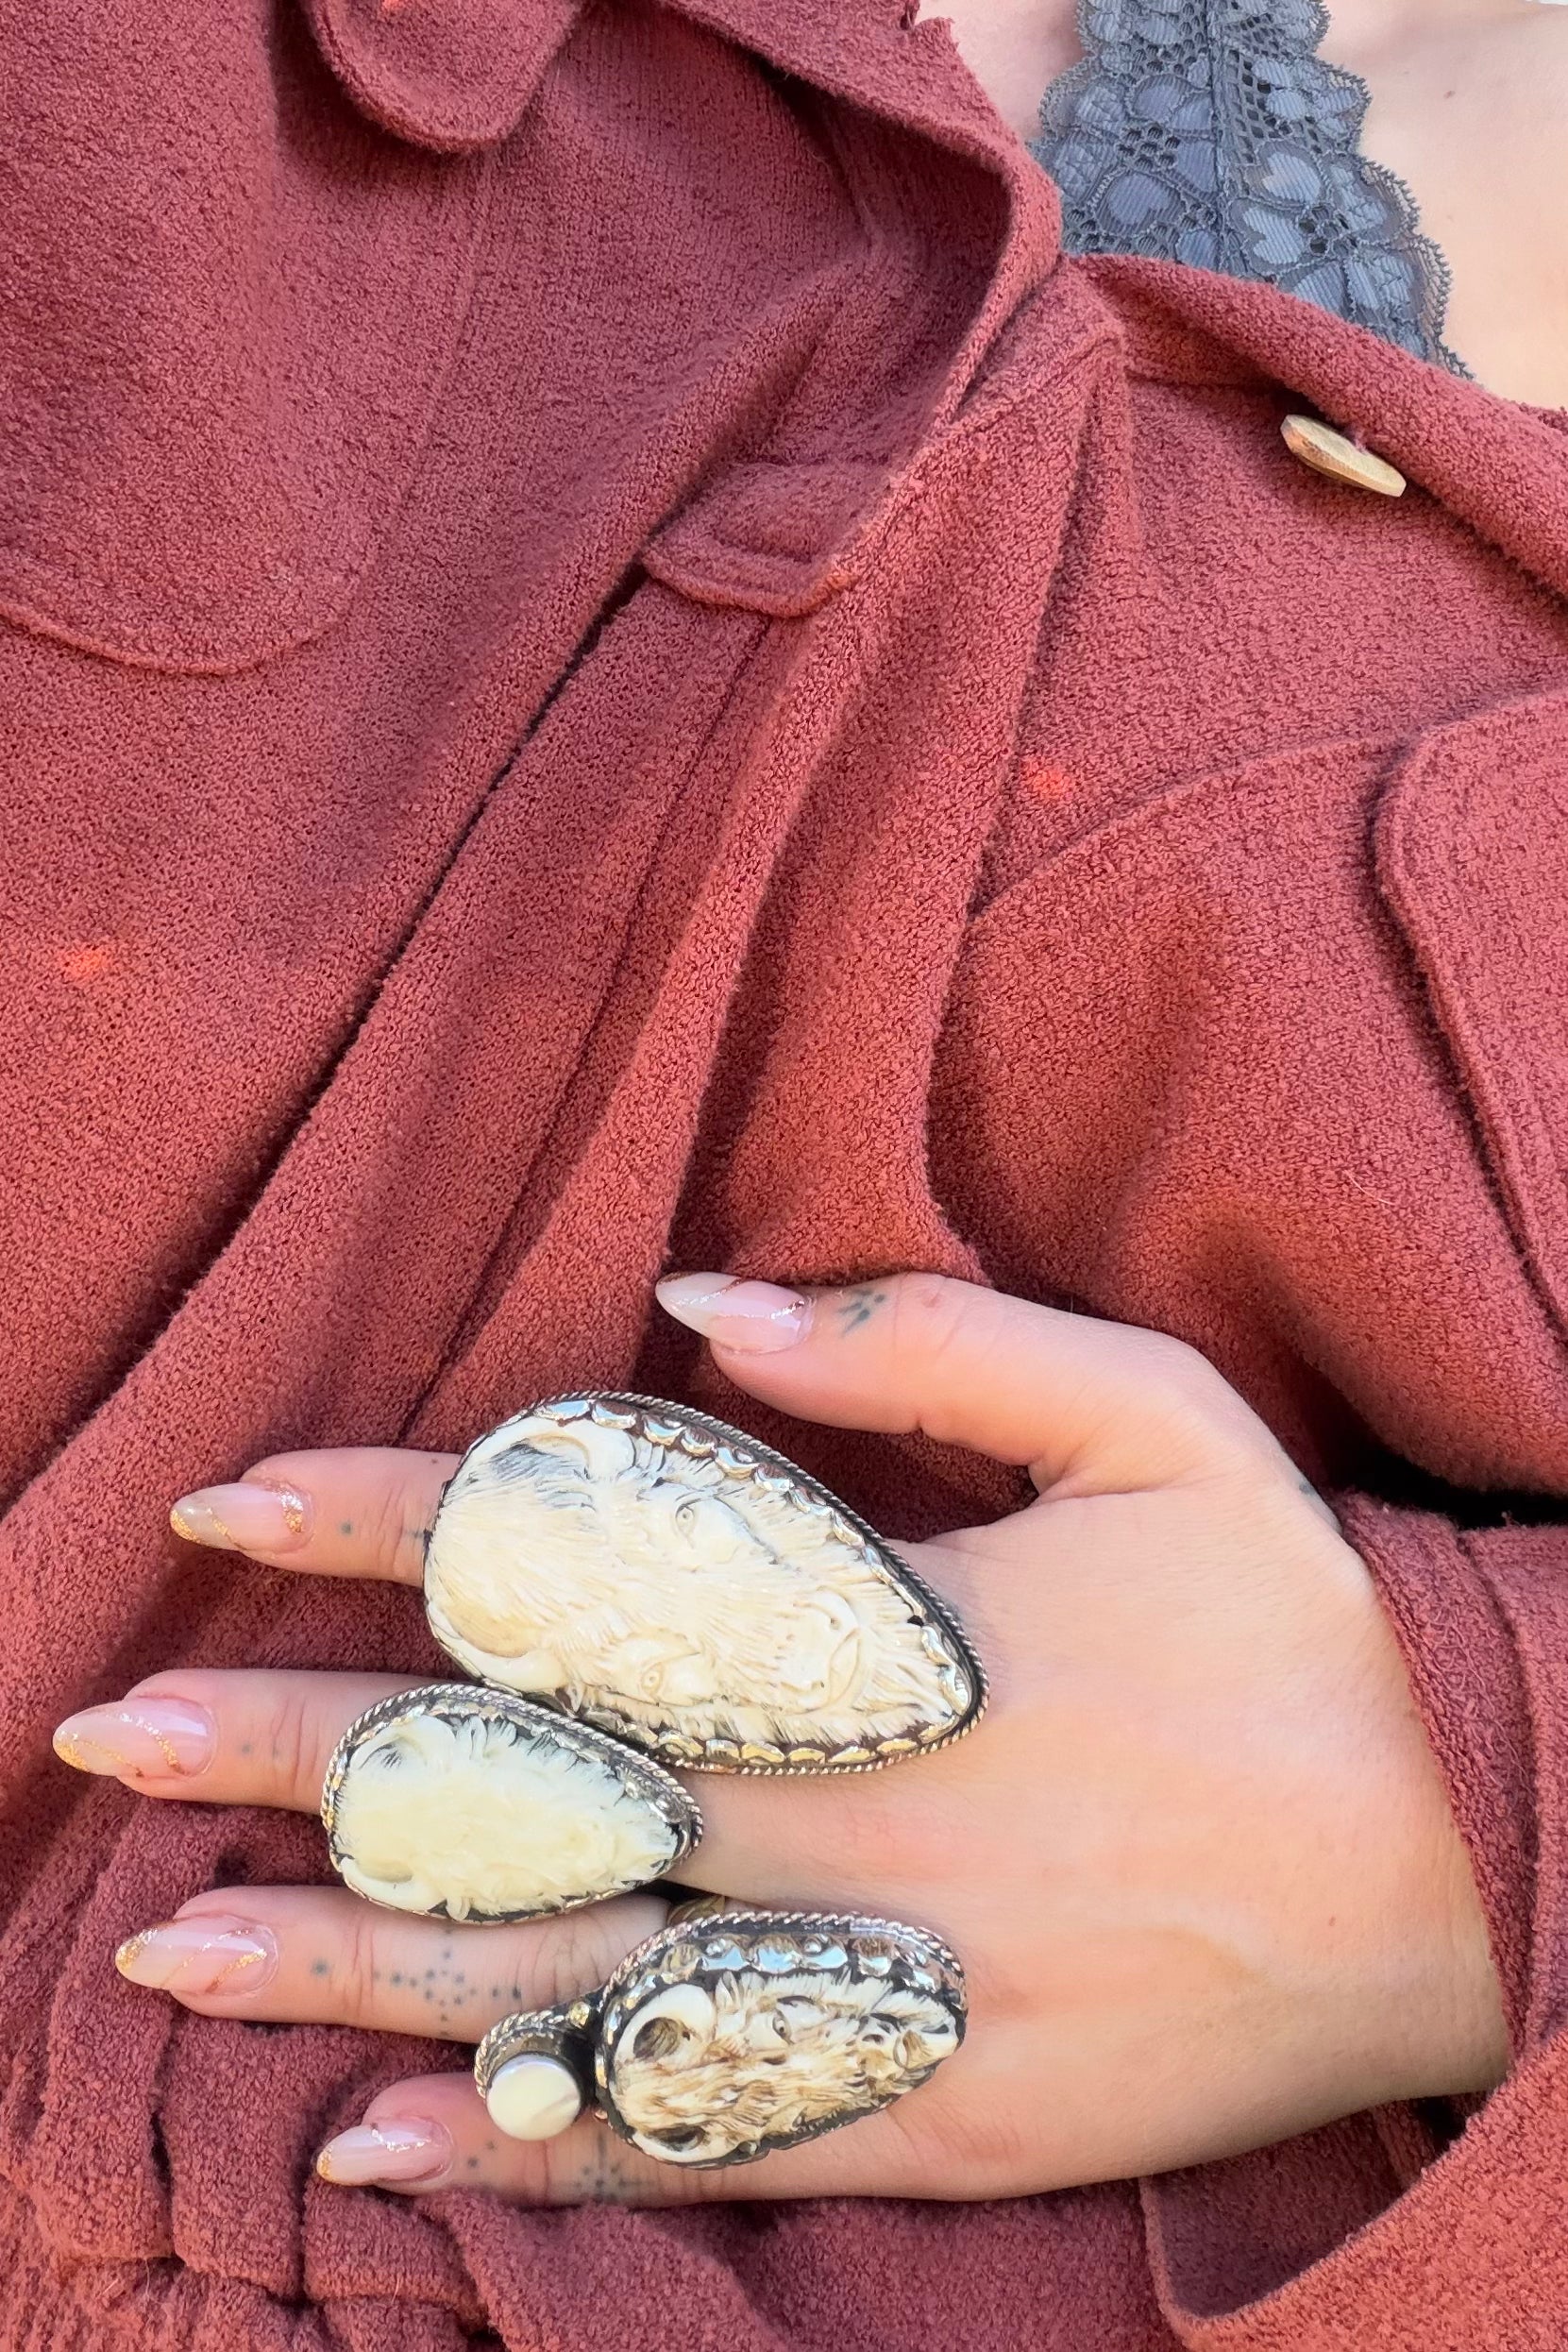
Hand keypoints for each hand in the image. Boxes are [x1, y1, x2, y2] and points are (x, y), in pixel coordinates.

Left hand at [54, 1275, 1506, 2203]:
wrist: (1463, 1864)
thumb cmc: (1296, 1619)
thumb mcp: (1155, 1420)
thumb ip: (927, 1341)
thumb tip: (696, 1297)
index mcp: (878, 1631)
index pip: (579, 1559)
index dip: (394, 1522)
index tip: (226, 1504)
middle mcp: (845, 1811)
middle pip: (525, 1772)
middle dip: (299, 1745)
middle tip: (106, 1735)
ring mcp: (876, 1982)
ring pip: (565, 1969)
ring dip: (351, 1957)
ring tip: (162, 1949)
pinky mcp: (926, 2117)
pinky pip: (696, 2135)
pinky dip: (531, 2141)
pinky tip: (376, 2151)